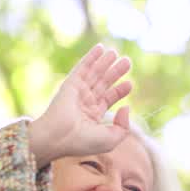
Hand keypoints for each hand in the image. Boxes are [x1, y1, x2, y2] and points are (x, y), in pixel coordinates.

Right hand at [28, 45, 133, 165]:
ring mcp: (77, 92)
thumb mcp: (111, 139)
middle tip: (127, 61)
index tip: (129, 83)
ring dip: (105, 62)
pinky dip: (91, 57)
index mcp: (93, 116)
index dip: (119, 91)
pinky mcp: (70, 84)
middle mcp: (85, 103)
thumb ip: (123, 126)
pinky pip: (83, 68)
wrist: (60, 137)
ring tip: (116, 53)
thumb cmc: (83, 142)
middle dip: (115, 72)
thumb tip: (126, 107)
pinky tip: (100, 48)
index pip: (108, 99)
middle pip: (103, 83)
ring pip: (94, 74)